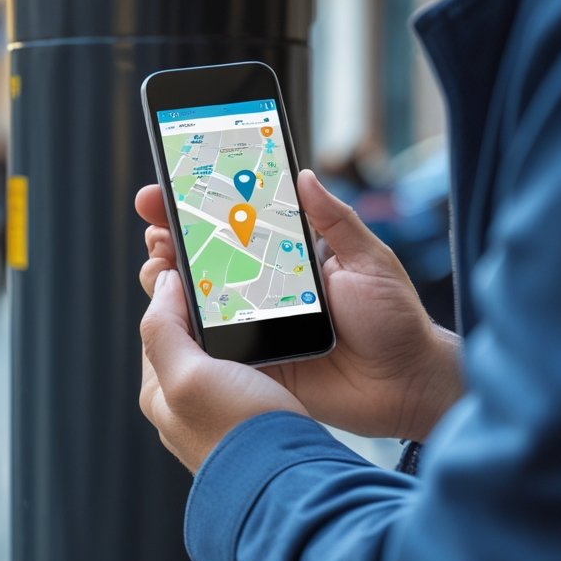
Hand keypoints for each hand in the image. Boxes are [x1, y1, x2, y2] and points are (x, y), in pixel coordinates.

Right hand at [137, 170, 462, 442]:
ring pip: (191, 297)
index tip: (167, 189)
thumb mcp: (369, 260)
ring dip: (166, 276)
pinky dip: (180, 326)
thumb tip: (304, 174)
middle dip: (168, 235)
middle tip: (156, 224)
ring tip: (160, 262)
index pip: (233, 223)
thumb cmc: (396, 321)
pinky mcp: (247, 361)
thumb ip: (336, 220)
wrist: (404, 386)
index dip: (196, 205)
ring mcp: (249, 325)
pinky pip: (204, 344)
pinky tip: (170, 308)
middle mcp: (261, 287)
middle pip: (200, 257)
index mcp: (287, 257)